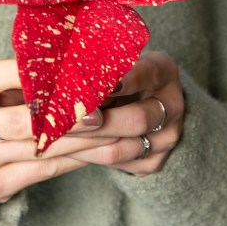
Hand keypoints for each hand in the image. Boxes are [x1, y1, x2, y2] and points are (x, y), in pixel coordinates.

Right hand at [0, 59, 118, 208]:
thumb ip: (15, 80)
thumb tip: (70, 59)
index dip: (23, 72)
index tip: (62, 67)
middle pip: (18, 123)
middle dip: (62, 117)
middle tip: (99, 112)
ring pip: (38, 150)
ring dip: (80, 141)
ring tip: (114, 131)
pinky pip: (44, 171)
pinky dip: (75, 159)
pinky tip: (99, 149)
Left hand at [69, 51, 184, 177]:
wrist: (145, 97)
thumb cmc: (121, 70)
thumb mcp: (116, 61)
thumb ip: (99, 69)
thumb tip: (62, 79)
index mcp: (163, 71)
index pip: (142, 75)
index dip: (119, 82)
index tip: (89, 87)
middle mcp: (172, 105)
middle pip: (135, 120)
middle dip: (94, 123)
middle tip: (60, 123)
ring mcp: (167, 137)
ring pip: (122, 148)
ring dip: (84, 146)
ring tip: (54, 142)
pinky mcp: (155, 161)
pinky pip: (118, 164)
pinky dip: (88, 158)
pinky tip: (65, 151)